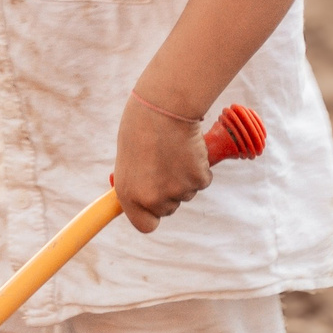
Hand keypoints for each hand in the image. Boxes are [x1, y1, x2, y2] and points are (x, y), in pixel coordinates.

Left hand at [113, 93, 211, 232]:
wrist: (163, 107)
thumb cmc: (141, 127)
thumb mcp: (129, 160)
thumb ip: (138, 181)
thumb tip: (146, 192)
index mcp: (129, 195)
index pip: (145, 225)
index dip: (151, 215)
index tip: (154, 206)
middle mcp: (153, 199)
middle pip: (169, 208)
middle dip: (170, 191)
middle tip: (165, 163)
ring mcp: (177, 191)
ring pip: (187, 192)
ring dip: (184, 176)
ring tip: (173, 150)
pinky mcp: (198, 179)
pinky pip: (203, 179)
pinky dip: (199, 167)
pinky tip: (188, 149)